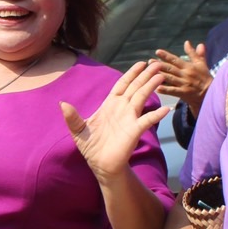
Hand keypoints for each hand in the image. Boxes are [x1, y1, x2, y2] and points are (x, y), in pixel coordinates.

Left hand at [61, 60, 169, 181]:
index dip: (132, 73)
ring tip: (161, 77)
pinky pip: (147, 120)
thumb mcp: (78, 130)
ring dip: (151, 86)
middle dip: (146, 75)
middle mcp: (122, 108)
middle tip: (157, 64)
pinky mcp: (134, 131)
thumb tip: (62, 103)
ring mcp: (130, 118)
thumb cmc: (91, 147)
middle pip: (135, 87)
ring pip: (141, 98)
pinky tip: (165, 109)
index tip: (141, 63)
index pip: (122, 84)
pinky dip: (156, 115)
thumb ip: (72, 117)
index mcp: (110, 104)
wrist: (100, 165)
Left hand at [155, 42, 212, 112]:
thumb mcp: (201, 63)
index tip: (157, 51)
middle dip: (160, 65)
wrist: (210, 92)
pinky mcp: (183, 93)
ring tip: (150, 72)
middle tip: (149, 61)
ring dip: (160, 75)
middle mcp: (185, 74)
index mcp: (188, 66)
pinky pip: (173, 91)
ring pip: (170, 78)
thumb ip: (193, 53)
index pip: (175, 60)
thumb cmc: (204, 77)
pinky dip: (165, 90)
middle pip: (170, 68)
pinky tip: (157, 88)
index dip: (166, 55)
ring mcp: (184, 84)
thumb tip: (187, 42)